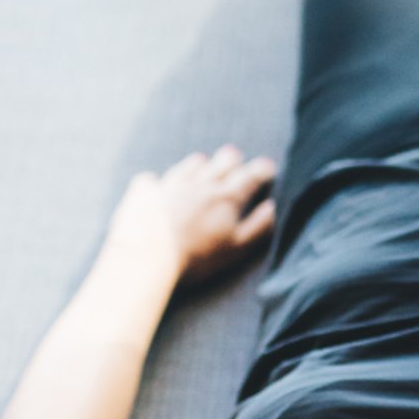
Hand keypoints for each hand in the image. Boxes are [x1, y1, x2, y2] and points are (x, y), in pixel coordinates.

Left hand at [107, 146, 276, 285]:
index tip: (268, 169)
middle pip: (224, 161)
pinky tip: (156, 185)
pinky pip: (152, 179)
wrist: (146, 258)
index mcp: (227, 197)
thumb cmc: (196, 258)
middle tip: (235, 164)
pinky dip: (157, 181)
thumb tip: (274, 207)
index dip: (263, 170)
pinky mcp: (144, 191)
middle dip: (233, 160)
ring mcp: (172, 184)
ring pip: (192, 164)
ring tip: (202, 167)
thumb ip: (259, 226)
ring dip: (201, 165)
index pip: (252, 175)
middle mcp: (201, 183)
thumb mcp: (236, 248)